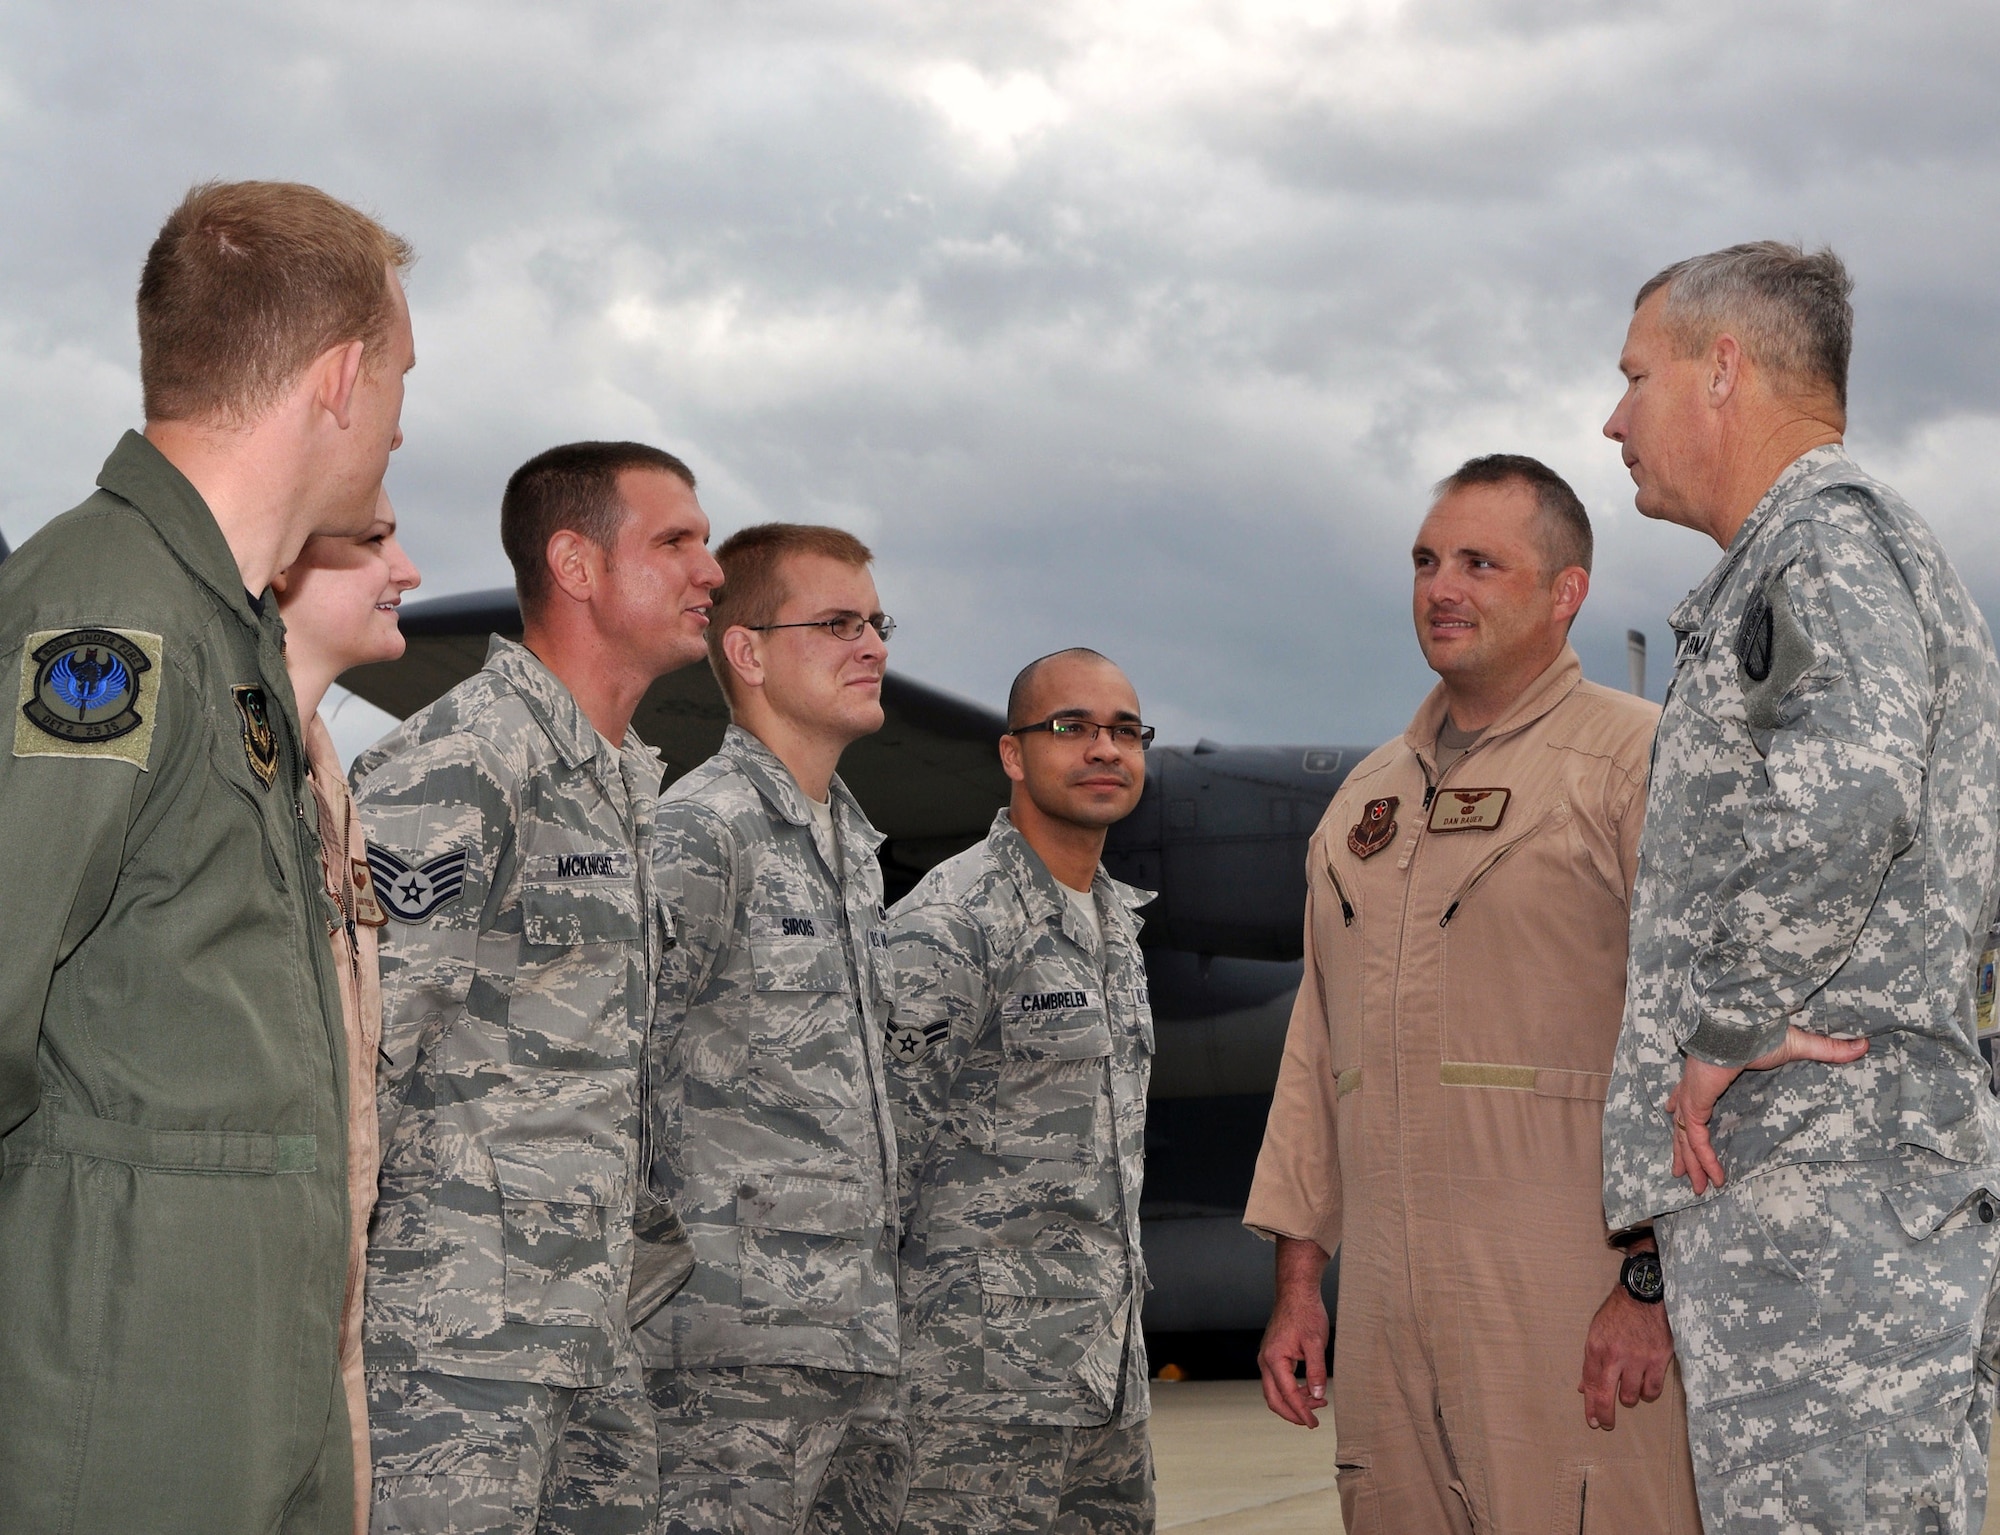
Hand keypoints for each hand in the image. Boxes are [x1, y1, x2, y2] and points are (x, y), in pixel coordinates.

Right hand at [1257, 1237, 1330, 1428]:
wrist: (1296, 1293)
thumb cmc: (1305, 1314)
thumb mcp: (1315, 1344)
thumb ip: (1316, 1372)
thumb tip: (1317, 1395)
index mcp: (1274, 1359)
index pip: (1287, 1394)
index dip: (1301, 1412)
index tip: (1314, 1424)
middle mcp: (1265, 1361)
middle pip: (1274, 1399)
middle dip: (1293, 1413)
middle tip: (1312, 1421)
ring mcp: (1266, 1358)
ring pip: (1275, 1391)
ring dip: (1294, 1401)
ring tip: (1318, 1402)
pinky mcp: (1272, 1355)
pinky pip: (1278, 1380)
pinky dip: (1292, 1390)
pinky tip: (1309, 1389)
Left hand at [1577, 1276, 1671, 1429]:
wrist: (1643, 1296)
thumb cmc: (1618, 1314)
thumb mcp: (1596, 1333)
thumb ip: (1591, 1362)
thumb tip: (1584, 1388)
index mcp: (1596, 1348)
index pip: (1590, 1385)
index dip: (1590, 1406)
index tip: (1592, 1420)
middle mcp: (1615, 1356)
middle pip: (1607, 1396)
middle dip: (1606, 1415)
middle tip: (1607, 1424)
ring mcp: (1638, 1359)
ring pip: (1631, 1396)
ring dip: (1629, 1398)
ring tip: (1629, 1389)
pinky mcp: (1658, 1360)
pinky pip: (1653, 1390)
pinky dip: (1648, 1392)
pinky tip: (1645, 1386)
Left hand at [1666, 1026, 1868, 1193]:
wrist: (1742, 1024)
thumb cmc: (1762, 1031)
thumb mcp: (1797, 1046)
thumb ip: (1826, 1050)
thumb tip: (1863, 1045)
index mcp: (1710, 1072)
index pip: (1692, 1094)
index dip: (1686, 1108)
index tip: (1680, 1114)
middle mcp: (1695, 1086)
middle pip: (1683, 1124)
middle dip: (1684, 1151)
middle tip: (1682, 1173)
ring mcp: (1692, 1096)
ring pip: (1686, 1138)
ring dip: (1691, 1163)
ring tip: (1694, 1187)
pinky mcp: (1696, 1104)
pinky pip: (1697, 1139)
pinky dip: (1704, 1160)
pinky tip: (1715, 1179)